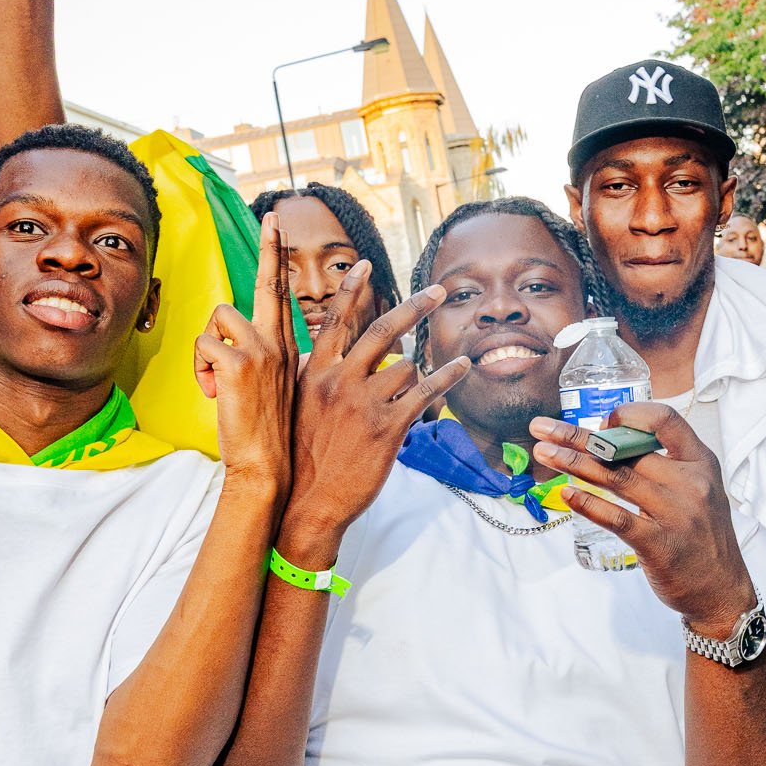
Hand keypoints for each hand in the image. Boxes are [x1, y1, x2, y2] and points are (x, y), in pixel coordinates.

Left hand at [193, 215, 297, 504]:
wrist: (264, 465)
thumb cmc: (262, 432)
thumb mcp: (271, 389)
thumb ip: (263, 359)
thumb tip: (232, 343)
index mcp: (286, 348)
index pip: (282, 294)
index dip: (279, 258)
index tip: (279, 226)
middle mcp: (279, 342)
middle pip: (270, 282)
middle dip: (273, 246)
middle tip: (275, 215)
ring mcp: (262, 349)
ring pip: (217, 318)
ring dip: (207, 348)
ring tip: (218, 382)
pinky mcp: (238, 361)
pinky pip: (203, 344)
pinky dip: (199, 370)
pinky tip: (214, 393)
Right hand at [279, 272, 469, 557]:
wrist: (308, 502)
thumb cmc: (305, 456)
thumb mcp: (301, 406)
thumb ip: (317, 375)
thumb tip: (329, 349)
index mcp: (315, 373)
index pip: (335, 321)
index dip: (352, 290)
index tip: (365, 264)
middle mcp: (339, 381)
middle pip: (382, 330)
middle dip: (414, 307)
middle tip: (439, 290)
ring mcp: (364, 403)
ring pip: (405, 367)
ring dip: (416, 373)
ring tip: (413, 389)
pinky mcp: (388, 427)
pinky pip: (426, 392)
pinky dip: (448, 376)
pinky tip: (463, 366)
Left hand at [529, 402, 753, 631]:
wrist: (722, 590)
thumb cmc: (701, 536)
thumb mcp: (698, 489)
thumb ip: (664, 465)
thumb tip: (611, 442)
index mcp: (700, 462)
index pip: (665, 420)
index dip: (630, 415)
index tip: (601, 422)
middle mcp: (690, 483)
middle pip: (626, 450)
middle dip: (578, 437)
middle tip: (542, 428)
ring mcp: (675, 513)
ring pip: (616, 478)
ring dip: (573, 463)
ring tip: (543, 454)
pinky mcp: (659, 544)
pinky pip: (618, 518)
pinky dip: (589, 504)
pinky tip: (567, 493)